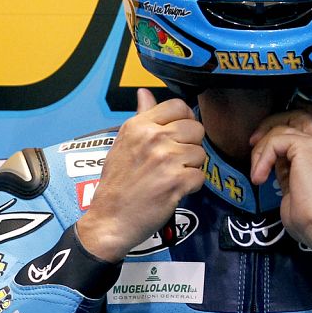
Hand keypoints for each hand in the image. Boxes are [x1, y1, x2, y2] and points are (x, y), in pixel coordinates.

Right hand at [76, 88, 206, 260]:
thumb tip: (144, 93)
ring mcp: (166, 159)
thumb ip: (140, 117)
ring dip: (191, 168)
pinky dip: (191, 186)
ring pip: (201, 154)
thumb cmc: (116, 184)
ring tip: (171, 177)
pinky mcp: (176, 181)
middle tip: (174, 161)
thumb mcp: (122, 143)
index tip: (178, 135)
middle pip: (196, 128)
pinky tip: (174, 190)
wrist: (110, 220)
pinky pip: (200, 176)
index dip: (184, 120)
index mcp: (139, 126)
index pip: (178, 106)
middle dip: (190, 146)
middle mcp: (153, 138)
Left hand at [246, 102, 311, 258]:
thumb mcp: (298, 190)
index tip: (269, 140)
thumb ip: (289, 172)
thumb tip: (276, 165)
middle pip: (300, 113)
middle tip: (254, 142)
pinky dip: (263, 157)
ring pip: (285, 124)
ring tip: (257, 170)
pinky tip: (260, 177)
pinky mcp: (306, 147)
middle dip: (273, 123)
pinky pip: (276, 140)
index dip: (292, 121)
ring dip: (263, 145)